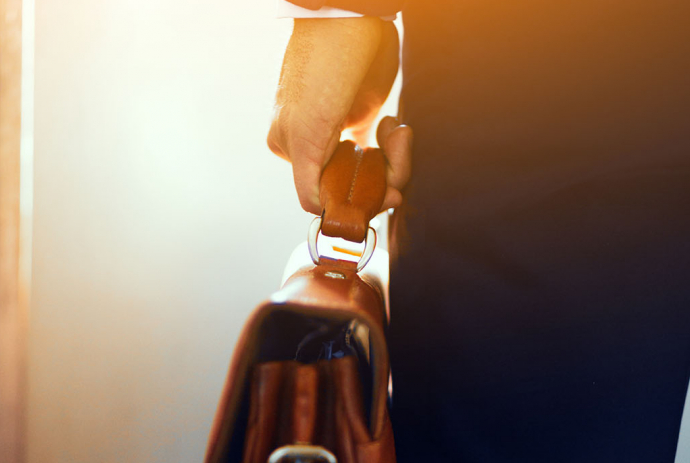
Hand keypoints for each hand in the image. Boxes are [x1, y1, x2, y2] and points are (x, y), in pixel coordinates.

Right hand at [268, 18, 412, 214]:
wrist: (352, 22)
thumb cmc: (322, 72)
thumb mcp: (304, 135)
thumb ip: (306, 180)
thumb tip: (319, 214)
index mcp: (292, 151)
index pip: (326, 198)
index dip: (357, 203)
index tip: (384, 196)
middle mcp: (315, 147)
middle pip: (353, 187)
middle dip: (381, 179)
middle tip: (395, 167)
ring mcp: (342, 135)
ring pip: (371, 173)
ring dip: (393, 160)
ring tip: (396, 132)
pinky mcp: (364, 121)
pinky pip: (381, 154)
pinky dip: (395, 148)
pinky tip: (393, 127)